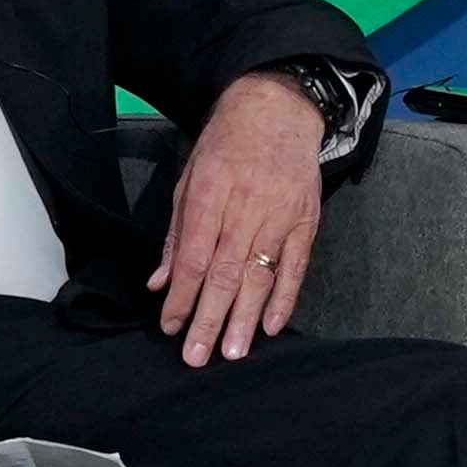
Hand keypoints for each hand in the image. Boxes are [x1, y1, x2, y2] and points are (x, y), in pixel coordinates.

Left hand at [155, 75, 329, 364]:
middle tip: (198, 357)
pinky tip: (270, 326)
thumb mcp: (189, 178)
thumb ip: (177, 234)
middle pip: (226, 273)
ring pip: (260, 275)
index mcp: (211, 194)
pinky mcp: (306, 221)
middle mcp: (247, 208)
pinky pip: (296, 266)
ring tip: (233, 352)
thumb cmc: (225, 145)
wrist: (279, 110)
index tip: (170, 327)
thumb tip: (160, 282)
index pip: (195, 256)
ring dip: (245, 317)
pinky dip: (284, 298)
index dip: (182, 296)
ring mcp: (280, 216)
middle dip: (210, 318)